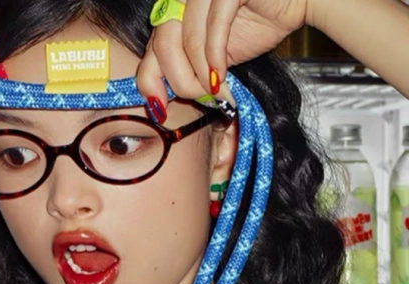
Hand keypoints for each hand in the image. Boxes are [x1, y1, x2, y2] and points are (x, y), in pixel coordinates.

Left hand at [137, 0, 308, 118]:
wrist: (299, 1)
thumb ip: (187, 69)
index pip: (150, 48)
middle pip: (163, 44)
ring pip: (188, 38)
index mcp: (176, 9)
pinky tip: (221, 76)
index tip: (158, 109)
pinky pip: (215, 26)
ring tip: (215, 90)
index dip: (148, 81)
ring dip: (200, 73)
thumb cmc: (256, 24)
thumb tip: (161, 104)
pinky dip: (216, 57)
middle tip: (199, 98)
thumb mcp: (213, 55)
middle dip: (179, 80)